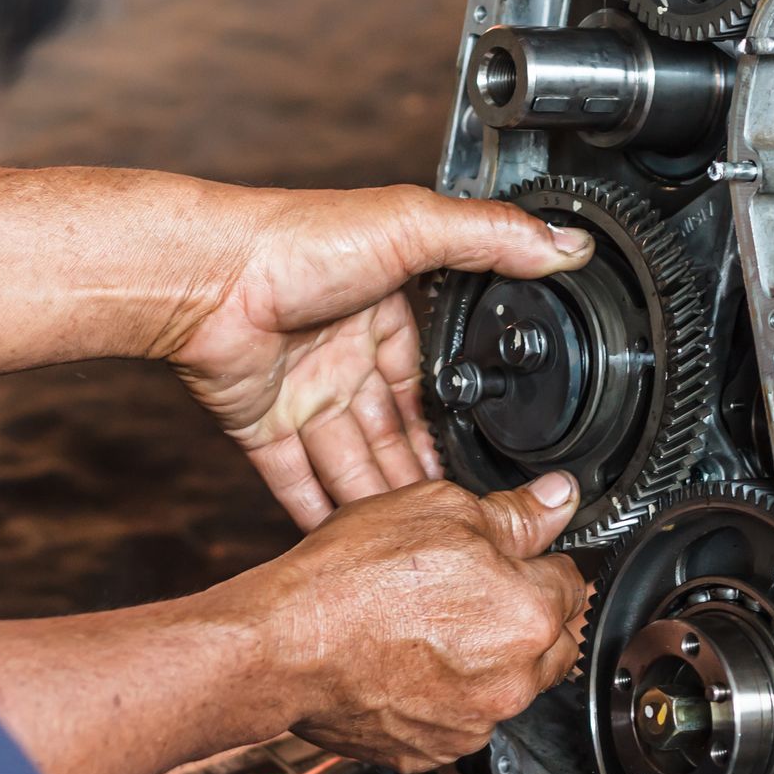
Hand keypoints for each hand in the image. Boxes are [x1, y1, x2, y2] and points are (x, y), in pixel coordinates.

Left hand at [168, 185, 592, 528]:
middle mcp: (348, 357)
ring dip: (382, 506)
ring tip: (419, 547)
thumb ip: (493, 238)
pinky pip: (297, 482)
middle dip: (425, 480)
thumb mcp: (413, 226)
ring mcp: (305, 394)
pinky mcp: (262, 426)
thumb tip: (567, 242)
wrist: (206, 276)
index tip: (491, 469)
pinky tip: (347, 547)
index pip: (435, 384)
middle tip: (461, 526)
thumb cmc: (300, 241)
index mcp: (389, 314)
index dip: (460, 428)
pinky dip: (319, 515)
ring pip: (355, 466)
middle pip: (397, 435)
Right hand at [240, 470, 587, 771]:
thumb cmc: (348, 580)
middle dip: (525, 616)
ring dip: (487, 661)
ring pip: (507, 686)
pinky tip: (408, 663)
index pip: (574, 583)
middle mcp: (512, 680)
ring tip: (428, 627)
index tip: (515, 559)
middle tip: (469, 591)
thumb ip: (514, 513)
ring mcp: (472, 723)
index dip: (541, 563)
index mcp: (527, 615)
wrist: (281, 647)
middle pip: (552, 643)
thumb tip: (556, 501)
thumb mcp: (439, 509)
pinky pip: (461, 719)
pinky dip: (446, 696)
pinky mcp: (433, 751)